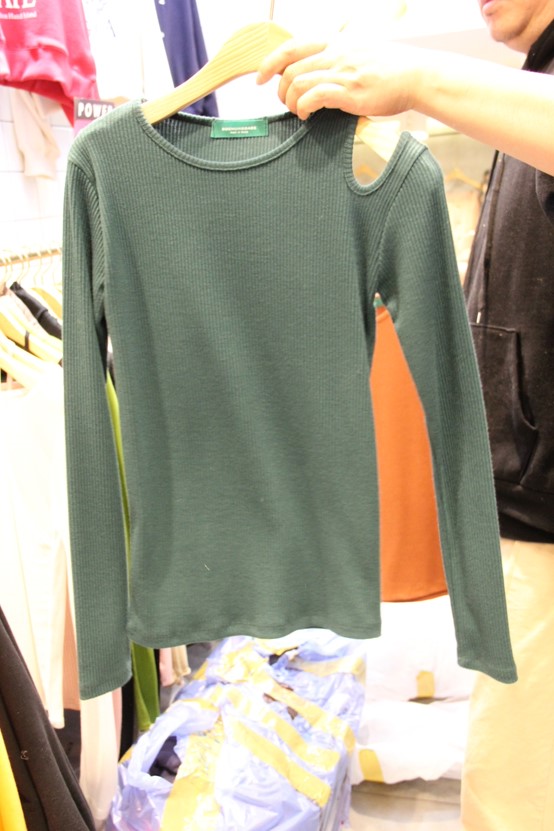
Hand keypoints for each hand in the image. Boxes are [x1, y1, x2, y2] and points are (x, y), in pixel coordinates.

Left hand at [257, 32, 423, 119]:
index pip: (291, 47)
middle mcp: (335, 54)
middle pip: (289, 68)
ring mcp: (341, 72)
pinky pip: (313, 97)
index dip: (269, 62)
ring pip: (297, 82)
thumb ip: (337, 58)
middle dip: (279, 89)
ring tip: (297, 112)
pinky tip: (306, 116)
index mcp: (335, 42)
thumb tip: (317, 75)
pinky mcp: (348, 92)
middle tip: (285, 104)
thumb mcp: (360, 52)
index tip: (259, 77)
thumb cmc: (390, 69)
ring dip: (290, 101)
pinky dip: (303, 108)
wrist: (416, 76)